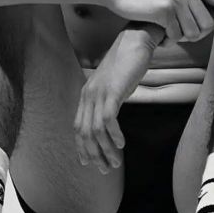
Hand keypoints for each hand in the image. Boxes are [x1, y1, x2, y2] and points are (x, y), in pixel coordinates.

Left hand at [73, 26, 157, 172]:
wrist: (135, 42)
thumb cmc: (127, 64)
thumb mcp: (113, 86)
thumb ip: (108, 101)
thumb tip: (111, 120)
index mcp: (87, 95)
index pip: (78, 127)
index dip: (83, 147)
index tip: (90, 163)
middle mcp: (88, 95)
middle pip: (85, 133)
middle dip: (94, 154)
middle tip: (106, 169)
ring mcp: (99, 93)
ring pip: (96, 130)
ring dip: (105, 150)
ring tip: (115, 162)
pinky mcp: (112, 91)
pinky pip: (108, 119)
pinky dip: (114, 135)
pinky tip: (121, 144)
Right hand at [104, 0, 213, 42]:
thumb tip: (213, 19)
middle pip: (208, 24)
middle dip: (198, 35)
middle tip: (182, 35)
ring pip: (193, 33)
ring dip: (181, 38)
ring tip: (168, 31)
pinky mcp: (164, 10)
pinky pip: (176, 35)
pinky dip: (168, 39)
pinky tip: (159, 32)